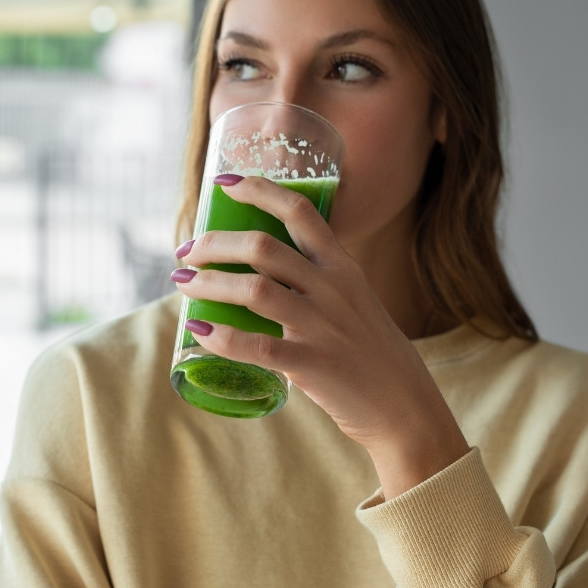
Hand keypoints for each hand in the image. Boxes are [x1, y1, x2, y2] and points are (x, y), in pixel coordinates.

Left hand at [173, 175, 467, 498]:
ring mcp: (322, 325)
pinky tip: (199, 331)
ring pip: (254, 289)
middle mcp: (332, 288)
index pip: (299, 211)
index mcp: (342, 266)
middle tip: (187, 251)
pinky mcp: (312, 364)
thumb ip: (315, 279)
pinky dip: (222, 336)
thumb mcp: (352, 299)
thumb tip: (257, 264)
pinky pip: (258, 346)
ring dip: (209, 282)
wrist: (404, 405)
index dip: (258, 189)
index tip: (223, 183)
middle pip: (263, 247)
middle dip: (216, 243)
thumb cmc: (368, 349)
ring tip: (184, 284)